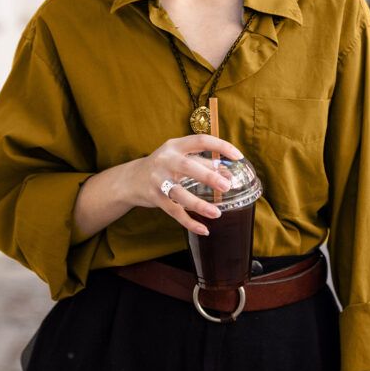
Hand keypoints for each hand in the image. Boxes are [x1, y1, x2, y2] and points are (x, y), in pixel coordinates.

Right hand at [127, 135, 243, 234]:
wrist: (131, 180)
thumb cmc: (163, 166)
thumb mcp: (179, 157)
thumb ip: (202, 163)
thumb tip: (228, 174)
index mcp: (175, 146)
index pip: (200, 141)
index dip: (220, 146)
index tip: (238, 156)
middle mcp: (165, 160)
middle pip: (187, 166)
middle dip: (208, 176)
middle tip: (226, 186)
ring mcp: (158, 180)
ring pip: (179, 193)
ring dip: (199, 204)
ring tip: (217, 213)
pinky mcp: (155, 198)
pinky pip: (174, 212)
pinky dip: (189, 222)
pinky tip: (204, 230)